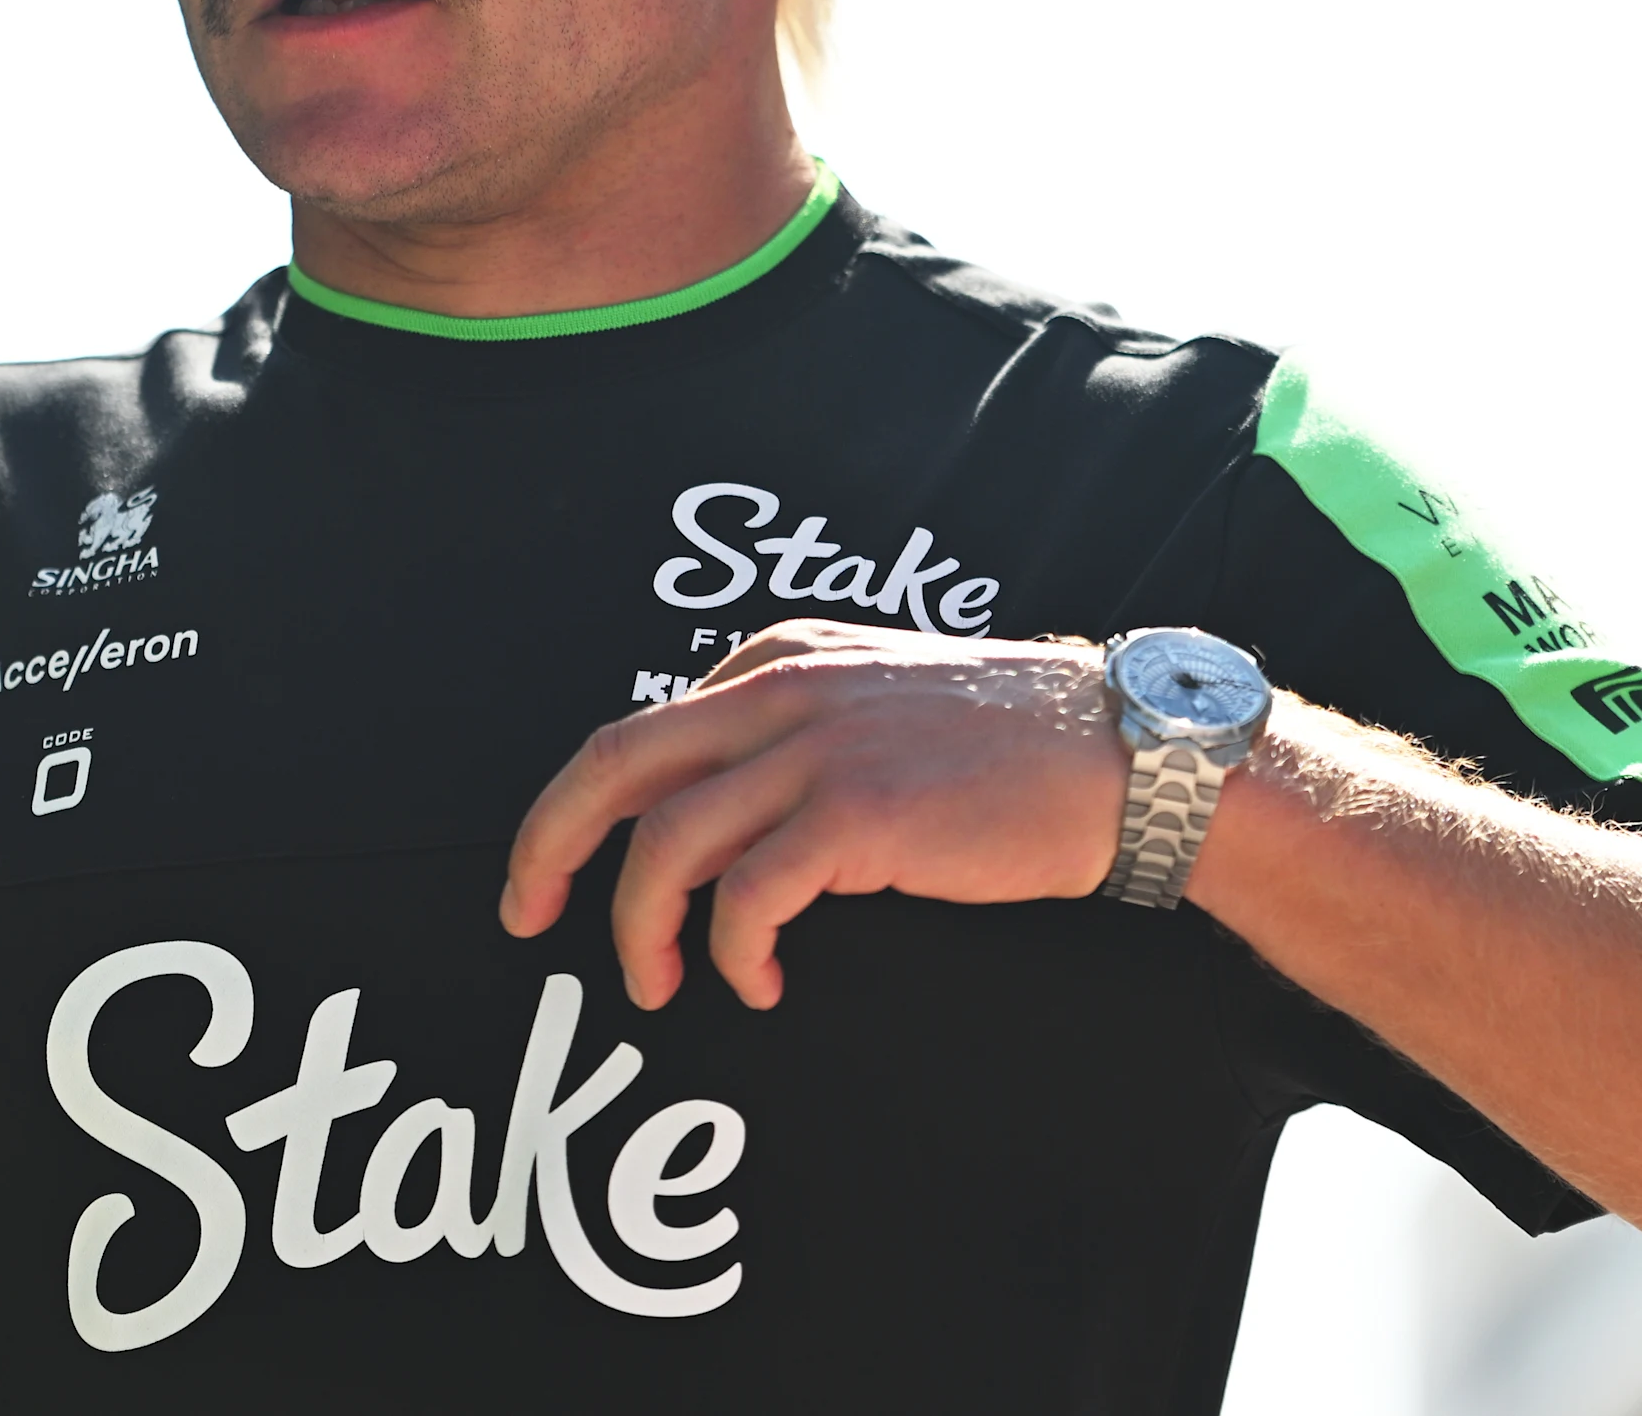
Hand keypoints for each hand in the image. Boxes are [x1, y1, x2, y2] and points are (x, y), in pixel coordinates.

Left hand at [498, 619, 1129, 1009]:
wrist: (1116, 754)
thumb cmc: (1005, 744)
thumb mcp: (875, 702)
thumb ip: (793, 731)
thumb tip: (716, 810)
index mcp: (777, 658)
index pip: (635, 731)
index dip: (573, 810)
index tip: (552, 876)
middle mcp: (781, 690)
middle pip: (613, 763)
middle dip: (547, 848)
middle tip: (525, 919)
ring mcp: (817, 749)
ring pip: (666, 841)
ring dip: (641, 928)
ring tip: (659, 983)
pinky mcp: (859, 814)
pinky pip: (747, 897)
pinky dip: (732, 953)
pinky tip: (760, 984)